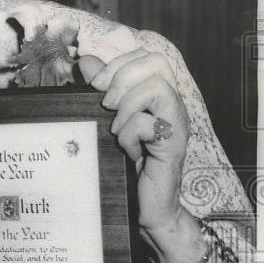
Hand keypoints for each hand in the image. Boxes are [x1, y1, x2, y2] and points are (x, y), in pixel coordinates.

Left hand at [79, 51, 202, 262]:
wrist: (148, 207)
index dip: (119, 63)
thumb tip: (88, 61)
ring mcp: (176, 124)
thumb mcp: (108, 120)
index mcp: (157, 95)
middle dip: (122, 76)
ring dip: (127, 104)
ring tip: (116, 128)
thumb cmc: (127, 163)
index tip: (97, 85)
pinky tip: (127, 150)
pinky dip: (129, 134)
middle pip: (156, 61)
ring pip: (158, 86)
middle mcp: (171, 104)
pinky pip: (149, 124)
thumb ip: (102, 90)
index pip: (148, 55)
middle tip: (105, 103)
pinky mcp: (173, 146)